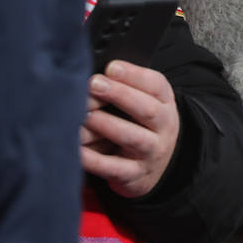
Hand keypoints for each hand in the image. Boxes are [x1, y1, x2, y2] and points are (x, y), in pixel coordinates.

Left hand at [81, 60, 179, 198]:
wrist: (158, 164)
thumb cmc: (142, 125)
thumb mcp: (145, 101)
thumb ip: (127, 86)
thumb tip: (98, 74)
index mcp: (165, 103)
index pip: (156, 85)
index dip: (134, 75)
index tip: (111, 67)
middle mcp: (163, 128)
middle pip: (147, 110)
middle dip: (119, 95)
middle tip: (94, 84)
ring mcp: (150, 153)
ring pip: (132, 138)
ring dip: (107, 125)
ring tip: (85, 115)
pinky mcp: (133, 175)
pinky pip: (113, 168)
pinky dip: (94, 160)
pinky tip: (77, 150)